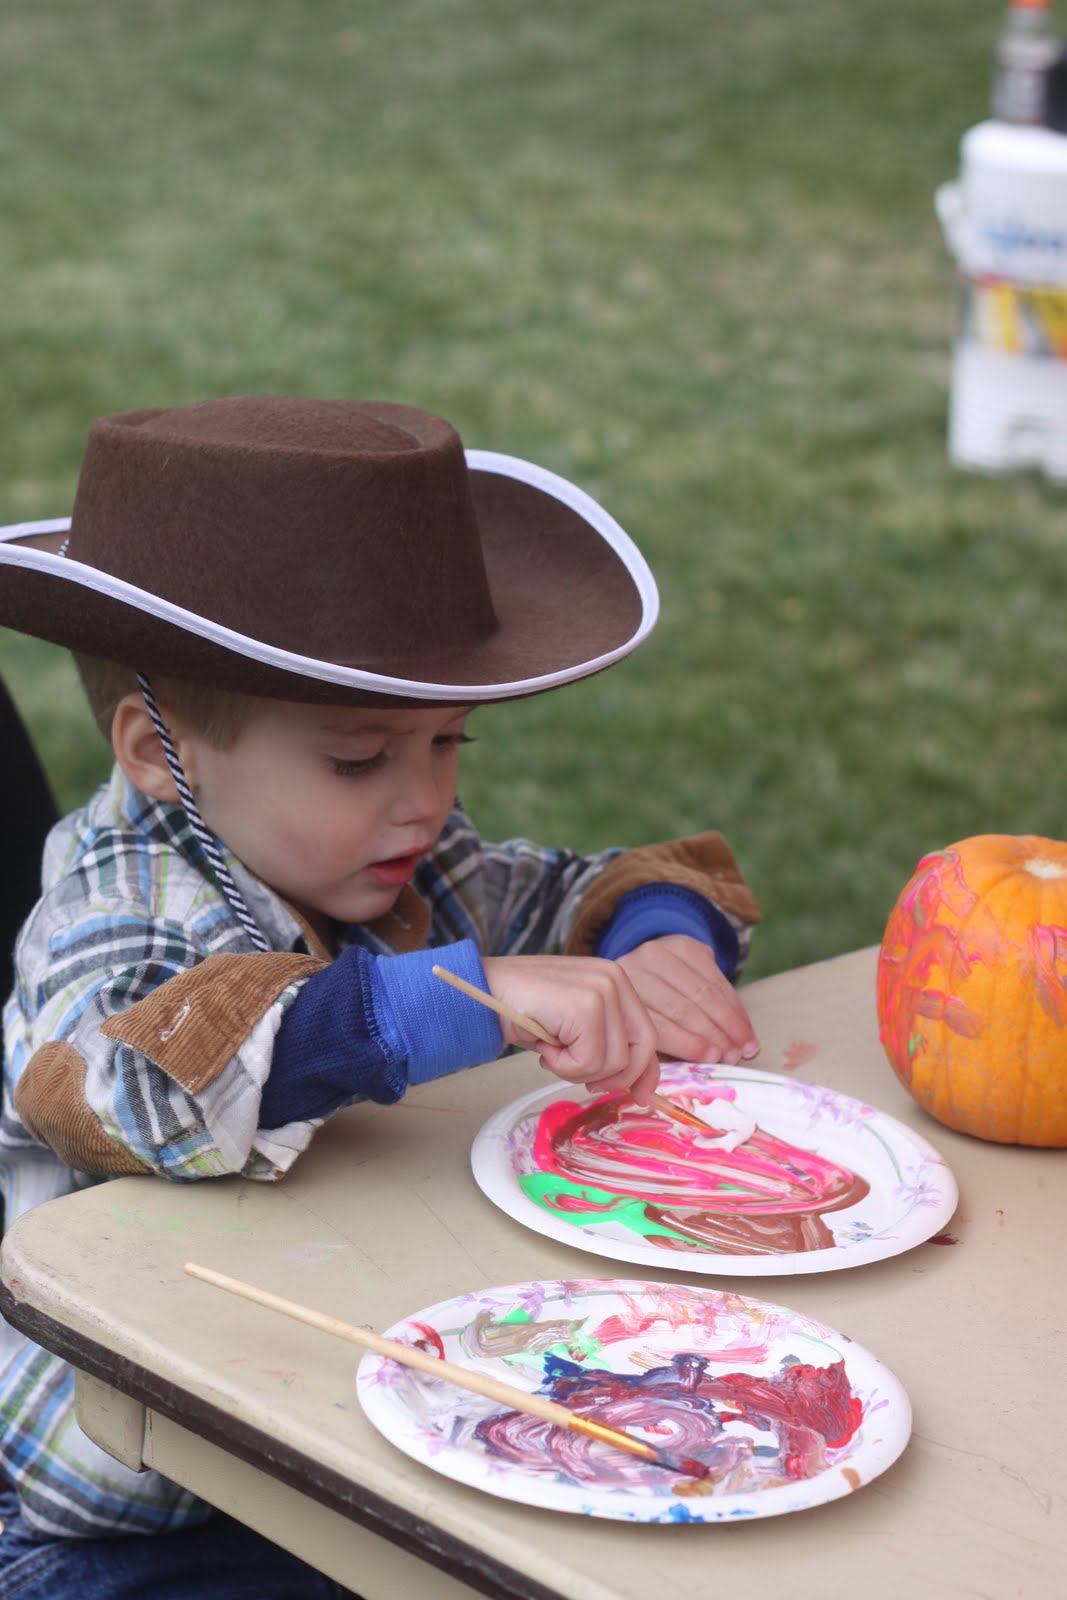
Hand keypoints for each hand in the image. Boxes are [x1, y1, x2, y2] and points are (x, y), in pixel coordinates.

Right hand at [482, 954, 659, 1102]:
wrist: (480, 994)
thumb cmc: (522, 1012)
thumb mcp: (573, 1027)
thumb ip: (604, 1043)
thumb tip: (635, 1085)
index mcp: (615, 981)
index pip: (648, 1035)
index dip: (646, 1072)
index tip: (640, 1097)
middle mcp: (614, 979)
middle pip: (639, 1051)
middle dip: (612, 1078)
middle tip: (580, 1078)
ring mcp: (602, 989)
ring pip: (613, 1062)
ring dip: (576, 1070)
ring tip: (550, 1050)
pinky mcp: (586, 1005)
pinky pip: (589, 1061)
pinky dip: (563, 1065)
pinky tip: (543, 1046)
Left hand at [615, 935, 759, 1064]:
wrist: (644, 969)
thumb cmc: (645, 1014)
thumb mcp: (643, 1034)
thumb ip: (657, 1055)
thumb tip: (673, 1080)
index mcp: (620, 1002)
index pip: (659, 1026)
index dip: (690, 1044)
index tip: (716, 1059)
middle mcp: (633, 971)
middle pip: (682, 1008)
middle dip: (715, 1035)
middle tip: (736, 1055)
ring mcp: (657, 953)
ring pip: (703, 992)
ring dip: (730, 1021)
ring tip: (746, 1043)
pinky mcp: (681, 944)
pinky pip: (714, 975)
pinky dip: (733, 1002)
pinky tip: (744, 1023)